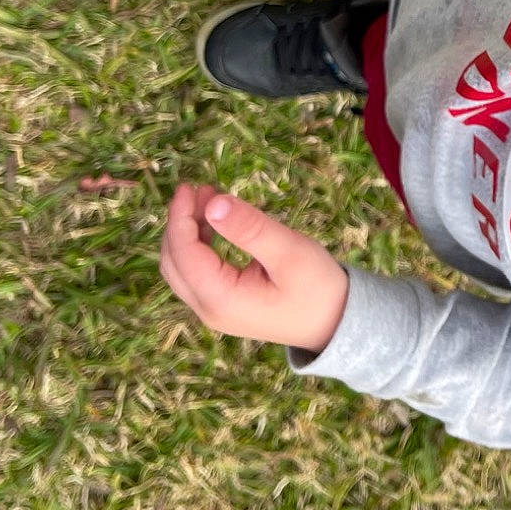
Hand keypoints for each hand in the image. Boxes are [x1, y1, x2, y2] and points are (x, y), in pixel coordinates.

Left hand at [158, 183, 349, 353]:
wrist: (337, 323)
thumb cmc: (318, 287)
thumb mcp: (289, 251)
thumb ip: (250, 228)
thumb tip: (212, 203)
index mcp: (221, 300)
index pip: (184, 254)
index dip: (181, 217)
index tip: (189, 186)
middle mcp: (210, 311)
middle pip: (174, 263)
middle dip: (180, 223)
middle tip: (199, 189)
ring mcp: (215, 312)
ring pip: (182, 270)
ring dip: (188, 234)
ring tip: (208, 200)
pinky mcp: (223, 307)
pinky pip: (196, 275)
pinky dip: (198, 247)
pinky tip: (215, 225)